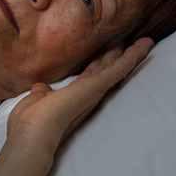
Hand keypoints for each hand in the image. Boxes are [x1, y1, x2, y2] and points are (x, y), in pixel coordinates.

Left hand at [6, 37, 154, 156]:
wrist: (35, 133)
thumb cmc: (30, 122)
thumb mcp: (35, 102)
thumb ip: (42, 94)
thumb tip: (41, 88)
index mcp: (72, 96)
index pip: (89, 77)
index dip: (99, 65)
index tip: (107, 54)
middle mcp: (87, 93)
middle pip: (105, 71)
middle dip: (115, 57)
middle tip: (127, 43)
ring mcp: (95, 90)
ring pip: (116, 68)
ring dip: (131, 55)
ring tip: (146, 42)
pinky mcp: (99, 85)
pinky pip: (119, 68)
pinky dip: (133, 56)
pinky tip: (144, 45)